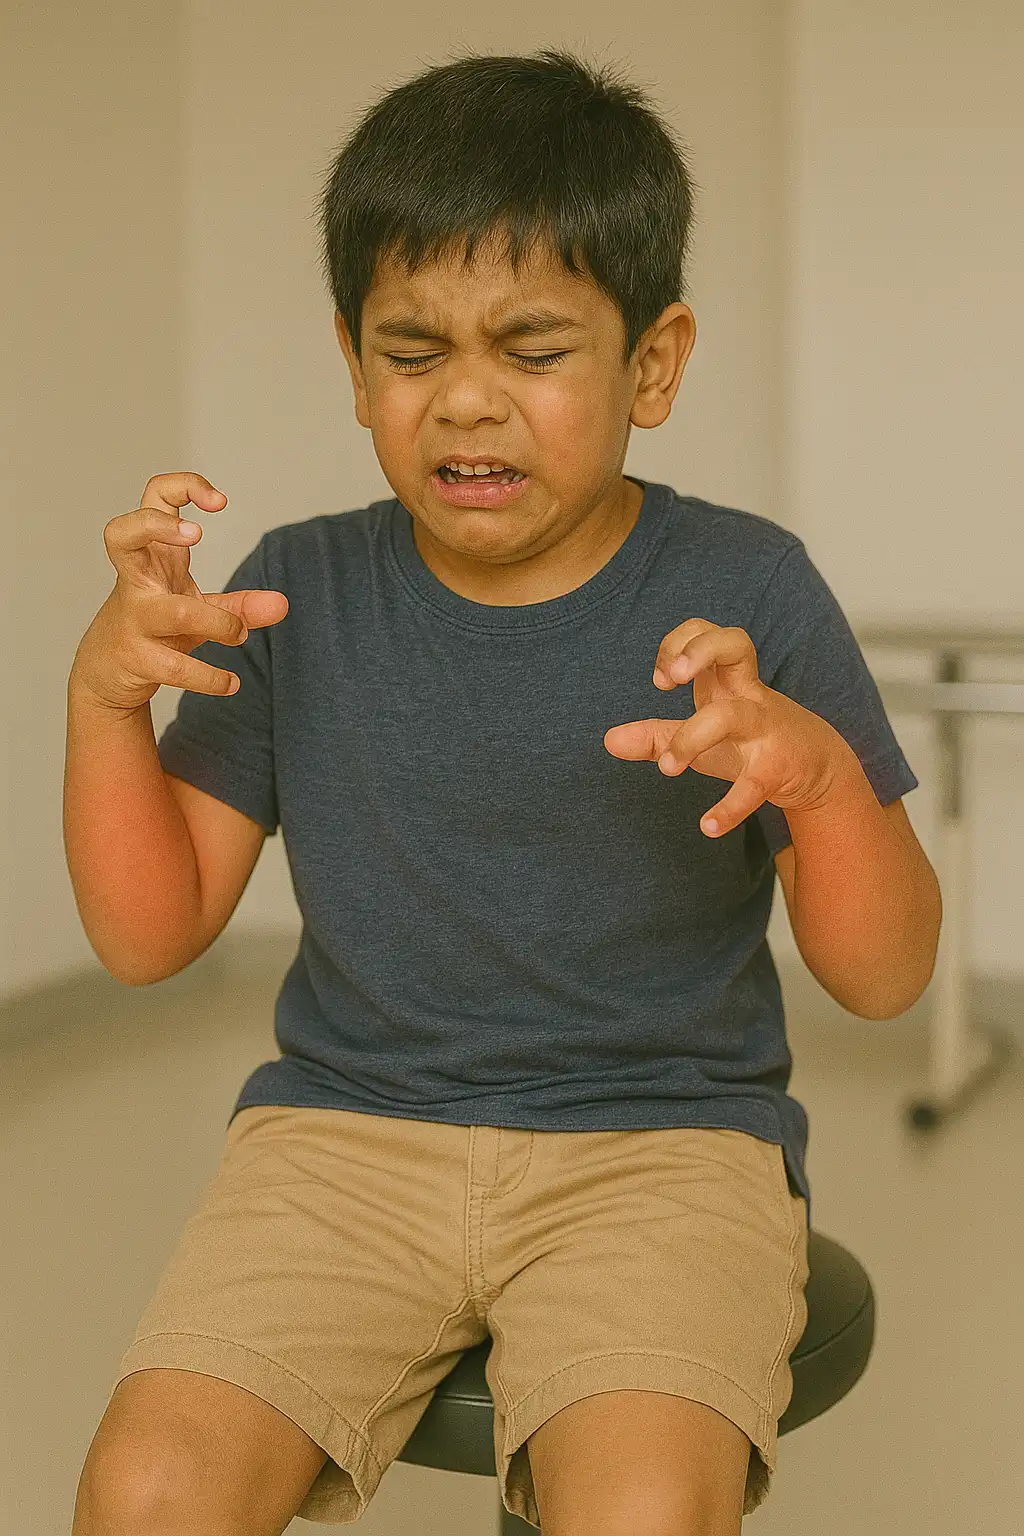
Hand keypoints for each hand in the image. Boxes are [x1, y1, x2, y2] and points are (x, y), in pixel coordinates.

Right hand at [70, 471, 288, 714]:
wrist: (106, 671)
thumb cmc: (153, 624)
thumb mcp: (197, 606)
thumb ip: (240, 605)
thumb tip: (282, 604)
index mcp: (151, 555)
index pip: (153, 498)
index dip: (183, 486)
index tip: (219, 503)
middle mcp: (136, 579)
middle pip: (122, 534)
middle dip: (159, 527)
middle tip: (197, 536)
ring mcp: (132, 618)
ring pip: (171, 611)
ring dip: (217, 622)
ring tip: (238, 634)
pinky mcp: (135, 657)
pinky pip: (174, 666)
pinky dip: (209, 677)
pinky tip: (231, 683)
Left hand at [603, 619, 857, 836]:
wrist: (821, 769)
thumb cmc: (753, 742)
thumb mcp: (704, 736)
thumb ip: (656, 736)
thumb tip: (608, 740)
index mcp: (731, 679)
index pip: (708, 632)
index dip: (680, 643)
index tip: (663, 679)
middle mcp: (749, 695)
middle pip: (735, 645)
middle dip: (700, 651)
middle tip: (671, 680)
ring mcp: (766, 729)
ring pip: (731, 716)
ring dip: (692, 738)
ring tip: (667, 768)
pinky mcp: (778, 768)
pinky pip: (753, 785)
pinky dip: (730, 807)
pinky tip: (707, 826)